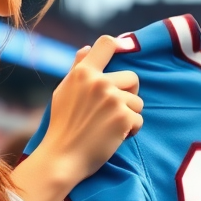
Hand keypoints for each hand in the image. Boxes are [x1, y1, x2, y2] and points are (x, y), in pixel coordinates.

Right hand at [43, 37, 142, 183]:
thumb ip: (77, 69)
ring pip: (137, 102)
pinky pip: (138, 120)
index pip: (106, 43)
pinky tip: (114, 137)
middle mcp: (99, 82)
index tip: (122, 55)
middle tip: (113, 112)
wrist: (62, 157)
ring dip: (128, 116)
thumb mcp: (63, 92)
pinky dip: (130, 131)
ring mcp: (112, 99)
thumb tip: (86, 48)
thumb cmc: (62, 126)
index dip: (119, 46)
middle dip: (128, 95)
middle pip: (132, 78)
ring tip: (110, 127)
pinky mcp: (123, 117)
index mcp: (83, 72)